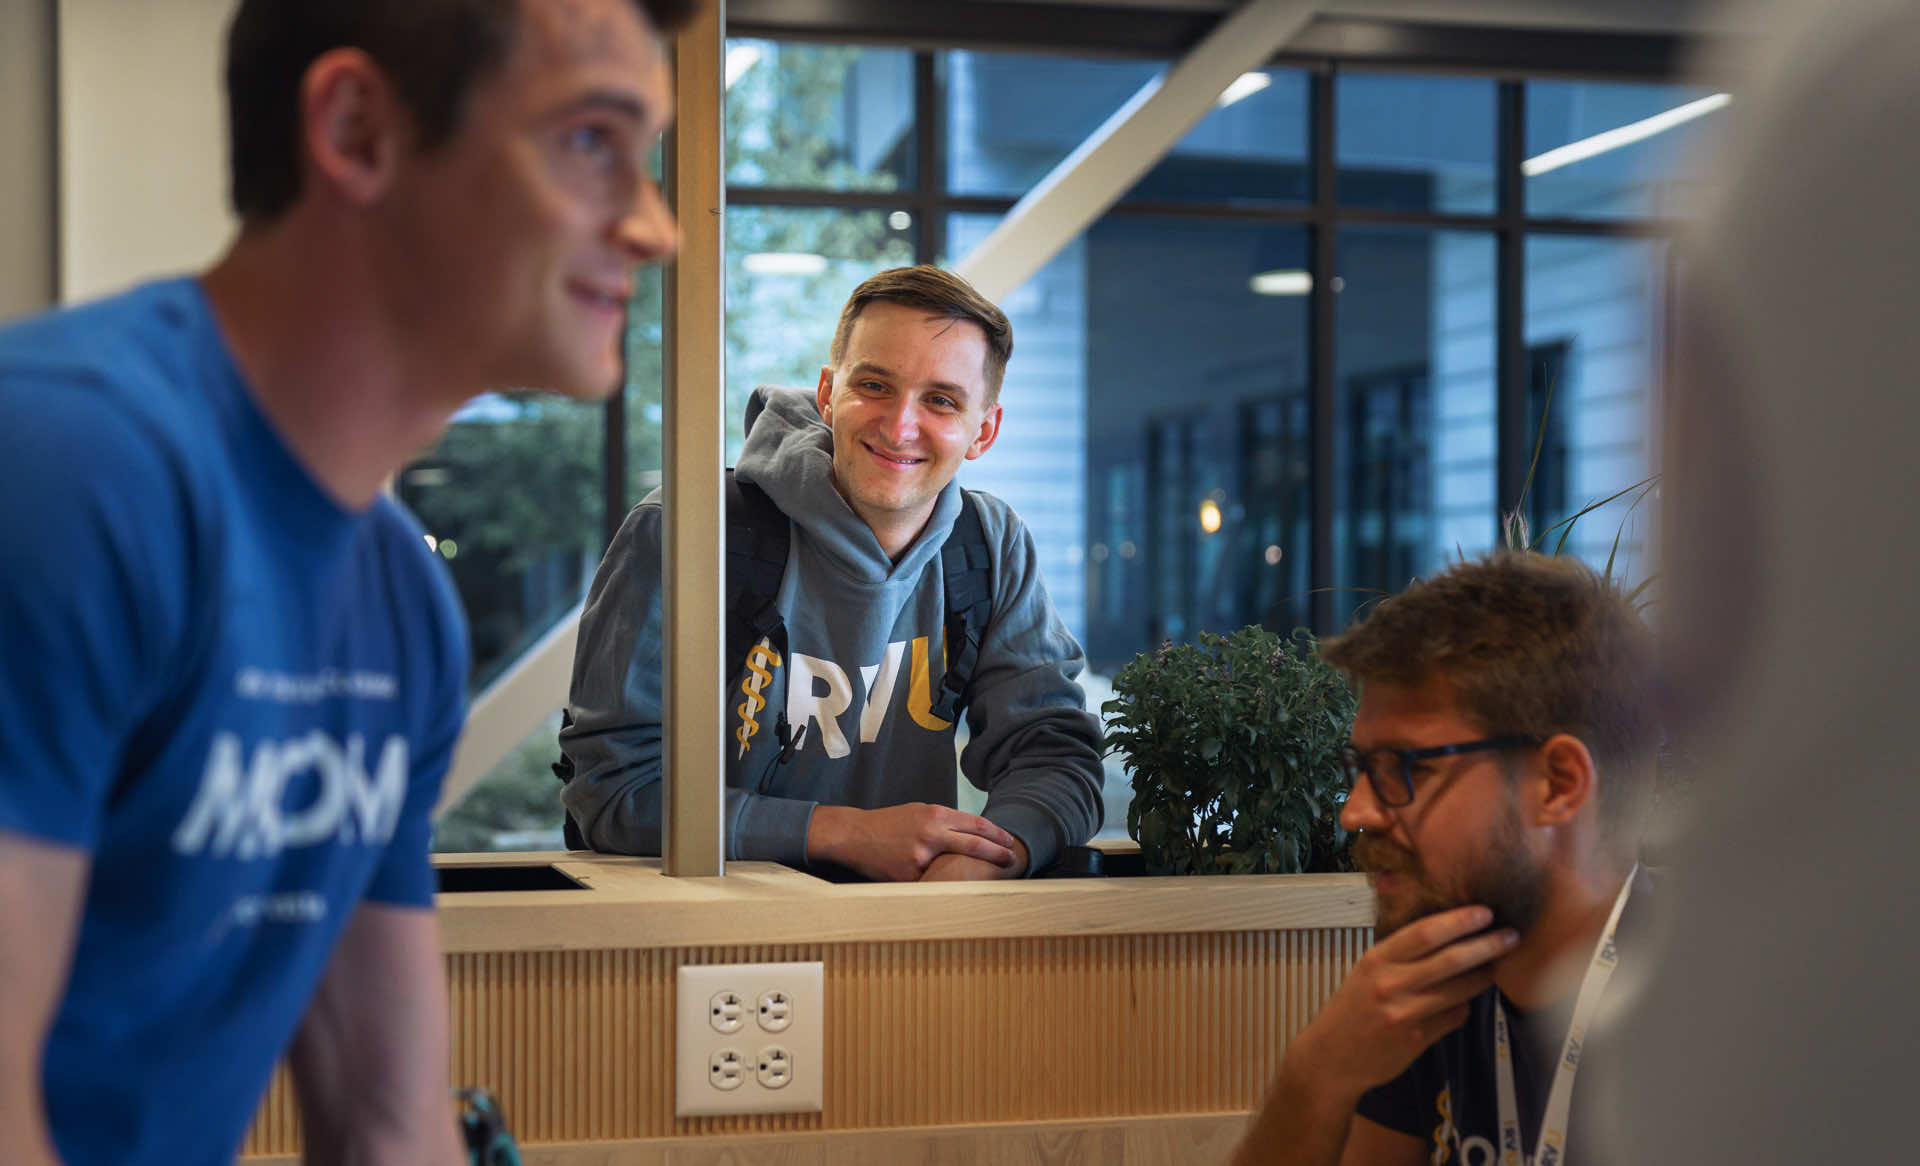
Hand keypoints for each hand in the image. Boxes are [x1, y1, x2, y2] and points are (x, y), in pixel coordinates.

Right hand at [806, 803, 1018, 881]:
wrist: (855, 835)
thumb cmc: (889, 823)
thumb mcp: (919, 812)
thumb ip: (944, 821)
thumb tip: (972, 832)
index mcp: (935, 815)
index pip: (976, 825)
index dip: (996, 834)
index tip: (1009, 842)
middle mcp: (931, 834)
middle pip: (975, 845)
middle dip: (997, 854)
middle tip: (1012, 859)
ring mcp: (921, 857)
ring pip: (956, 867)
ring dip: (971, 874)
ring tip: (985, 878)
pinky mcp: (910, 876)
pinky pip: (932, 881)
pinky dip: (941, 883)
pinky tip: (946, 887)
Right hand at [1289, 905, 1517, 1104]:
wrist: (1331, 1056)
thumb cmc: (1352, 1009)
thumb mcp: (1366, 971)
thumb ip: (1400, 955)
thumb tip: (1447, 935)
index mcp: (1376, 960)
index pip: (1424, 932)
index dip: (1459, 921)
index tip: (1484, 912)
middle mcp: (1390, 984)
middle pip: (1449, 959)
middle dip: (1486, 945)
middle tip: (1510, 936)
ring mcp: (1403, 1013)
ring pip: (1458, 990)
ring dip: (1484, 976)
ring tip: (1498, 966)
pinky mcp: (1415, 1039)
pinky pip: (1453, 1018)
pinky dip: (1464, 1007)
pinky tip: (1466, 1001)